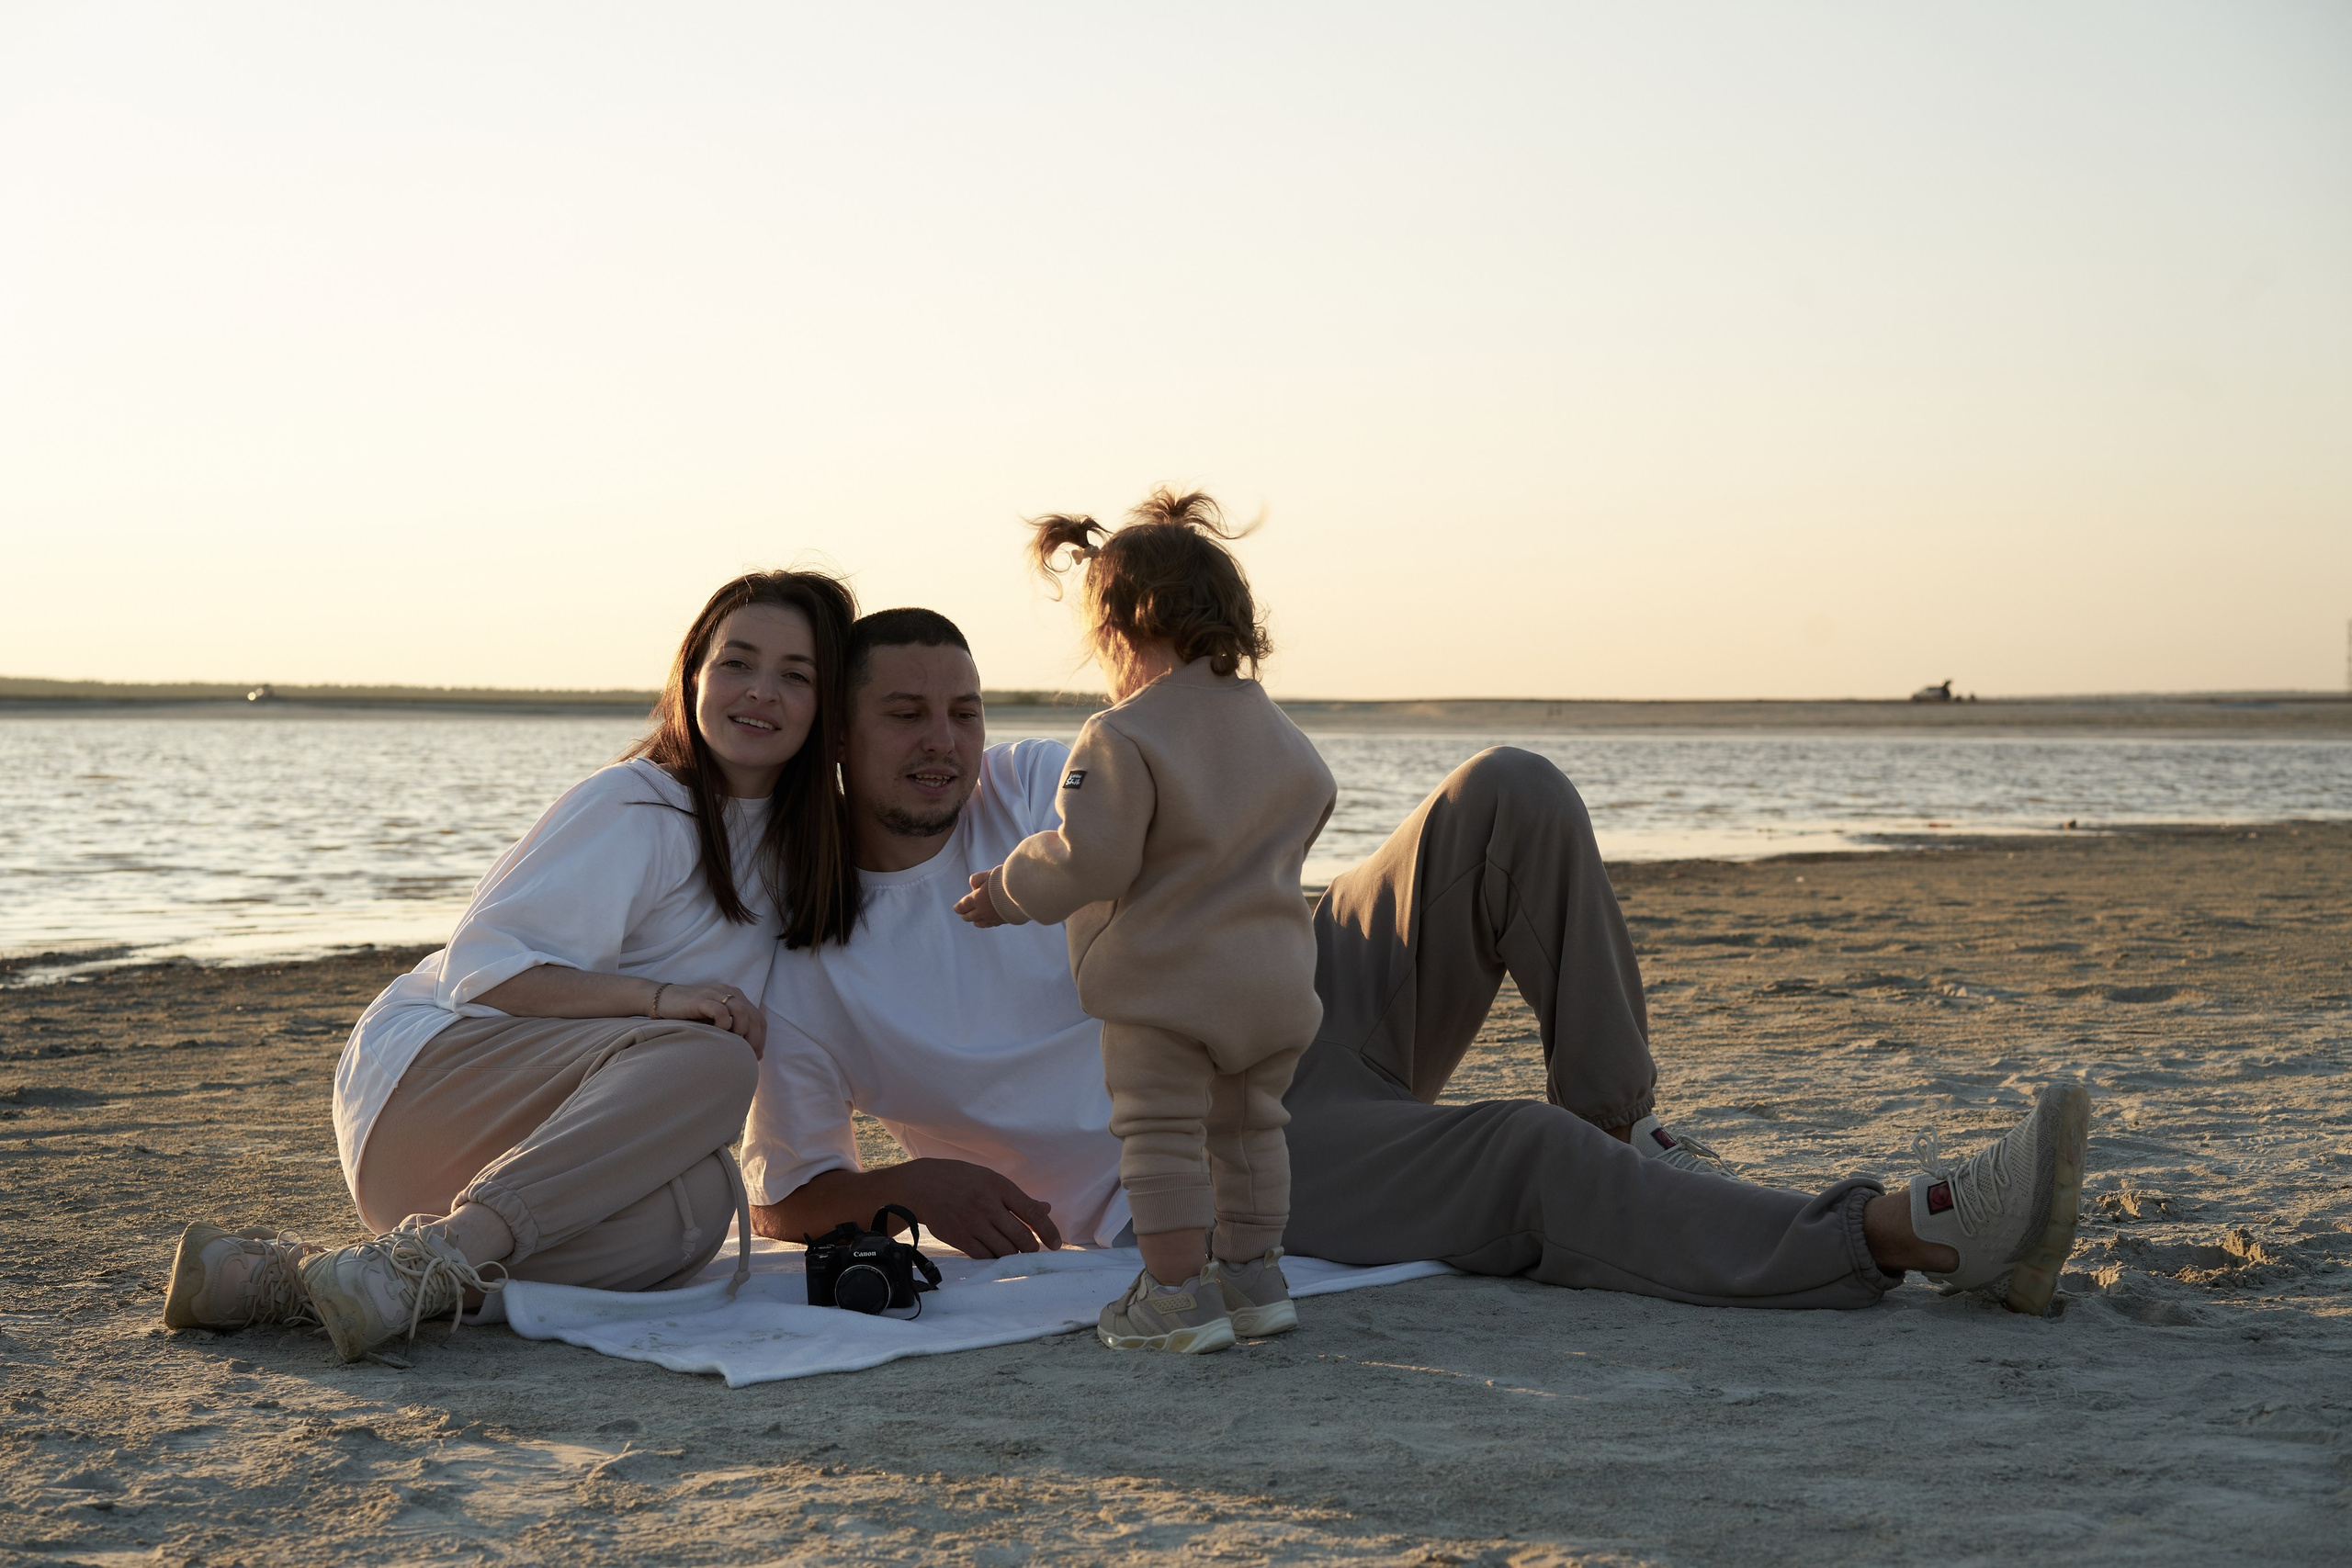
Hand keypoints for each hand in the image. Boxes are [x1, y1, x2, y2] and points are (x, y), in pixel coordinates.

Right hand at [651, 981, 766, 1058]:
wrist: (663, 1001)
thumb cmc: (690, 1016)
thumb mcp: (715, 1023)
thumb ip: (732, 1031)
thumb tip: (752, 1053)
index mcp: (735, 997)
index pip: (758, 1017)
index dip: (761, 1038)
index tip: (756, 1055)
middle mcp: (728, 992)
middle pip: (753, 1015)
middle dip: (754, 1038)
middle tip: (748, 1055)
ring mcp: (714, 994)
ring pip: (741, 1011)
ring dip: (742, 1030)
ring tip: (735, 1043)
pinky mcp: (700, 1000)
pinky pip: (720, 1010)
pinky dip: (724, 1024)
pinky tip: (719, 1033)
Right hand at [752, 1158, 1061, 1258]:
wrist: (917, 1186)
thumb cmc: (957, 1179)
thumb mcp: (988, 1179)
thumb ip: (1017, 1197)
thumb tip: (1045, 1209)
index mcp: (998, 1186)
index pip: (1032, 1211)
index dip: (1048, 1230)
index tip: (1058, 1244)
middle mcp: (987, 1205)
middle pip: (1020, 1236)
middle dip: (1034, 1250)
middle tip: (1041, 1256)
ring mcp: (972, 1223)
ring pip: (1004, 1249)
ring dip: (1018, 1258)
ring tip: (1025, 1261)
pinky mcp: (959, 1238)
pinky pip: (984, 1256)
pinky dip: (997, 1261)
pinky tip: (1002, 1262)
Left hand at [954, 869, 1004, 927]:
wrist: (1023, 892)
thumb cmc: (1005, 880)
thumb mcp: (989, 874)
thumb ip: (977, 878)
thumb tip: (972, 885)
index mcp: (976, 899)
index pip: (962, 906)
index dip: (958, 908)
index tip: (956, 908)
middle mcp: (982, 911)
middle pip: (968, 917)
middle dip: (964, 915)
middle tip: (962, 914)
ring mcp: (992, 917)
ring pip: (978, 923)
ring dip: (974, 921)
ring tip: (972, 920)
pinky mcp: (1002, 920)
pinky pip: (989, 925)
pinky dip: (985, 924)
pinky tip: (985, 922)